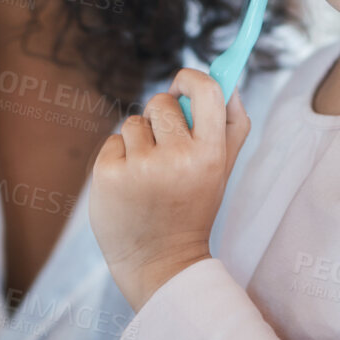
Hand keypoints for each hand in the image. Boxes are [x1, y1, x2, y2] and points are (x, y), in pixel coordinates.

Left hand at [88, 68, 250, 311]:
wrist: (159, 262)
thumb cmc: (192, 207)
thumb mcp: (221, 171)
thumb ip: (231, 125)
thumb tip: (226, 80)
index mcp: (210, 155)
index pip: (208, 91)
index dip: (192, 77)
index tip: (182, 85)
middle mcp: (177, 159)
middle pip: (161, 102)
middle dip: (161, 117)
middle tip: (165, 150)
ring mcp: (140, 168)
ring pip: (134, 123)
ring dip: (139, 141)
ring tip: (148, 175)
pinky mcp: (108, 175)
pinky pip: (113, 142)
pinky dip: (118, 158)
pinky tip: (129, 186)